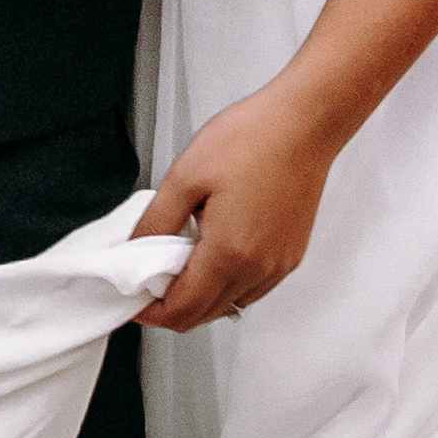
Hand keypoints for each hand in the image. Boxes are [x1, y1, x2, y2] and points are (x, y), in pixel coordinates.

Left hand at [135, 79, 344, 337]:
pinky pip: (252, 289)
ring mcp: (278, 266)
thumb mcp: (185, 176)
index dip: (151, 313)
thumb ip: (155, 222)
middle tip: (151, 277)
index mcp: (228, 254)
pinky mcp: (290, 256)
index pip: (182, 311)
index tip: (133, 298)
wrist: (304, 122)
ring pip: (230, 305)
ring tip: (183, 257)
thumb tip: (135, 252)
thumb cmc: (251, 138)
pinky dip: (227, 284)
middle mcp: (257, 270)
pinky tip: (215, 251)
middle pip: (205, 315)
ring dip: (201, 295)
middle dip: (172, 305)